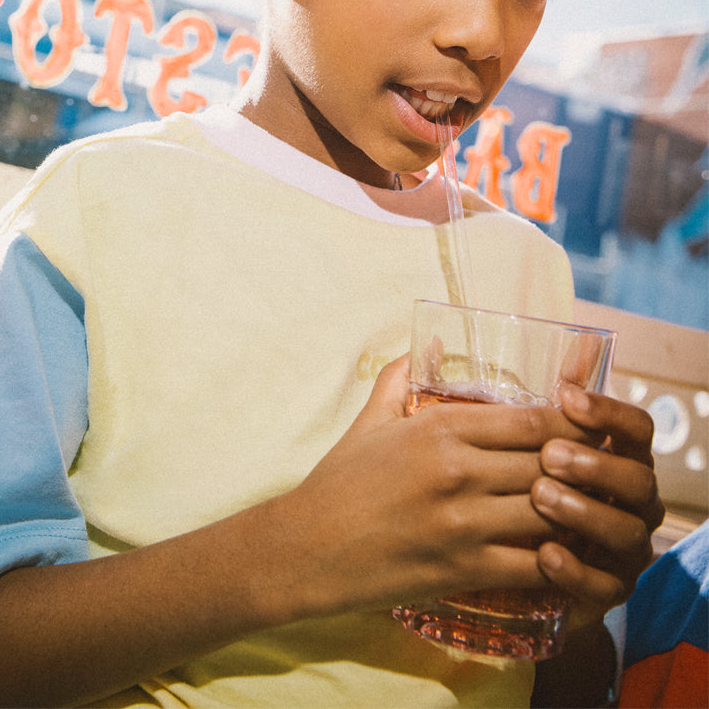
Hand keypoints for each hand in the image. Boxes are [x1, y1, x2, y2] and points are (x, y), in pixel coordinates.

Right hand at [274, 356, 599, 616]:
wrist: (307, 549)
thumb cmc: (339, 481)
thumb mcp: (370, 420)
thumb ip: (403, 377)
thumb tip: (430, 340)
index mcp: (440, 428)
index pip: (532, 418)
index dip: (571, 424)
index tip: (589, 428)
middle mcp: (458, 470)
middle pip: (550, 463)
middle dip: (582, 469)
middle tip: (601, 473)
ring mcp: (463, 522)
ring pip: (551, 512)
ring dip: (575, 514)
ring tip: (591, 513)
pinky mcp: (464, 568)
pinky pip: (534, 565)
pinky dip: (559, 563)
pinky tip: (567, 557)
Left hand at [531, 385, 663, 626]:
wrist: (515, 562)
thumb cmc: (522, 485)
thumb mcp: (521, 442)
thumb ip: (540, 400)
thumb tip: (567, 343)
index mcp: (620, 457)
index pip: (637, 428)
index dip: (608, 411)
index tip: (567, 397)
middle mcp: (634, 502)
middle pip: (639, 479)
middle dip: (596, 465)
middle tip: (549, 456)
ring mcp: (626, 549)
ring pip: (627, 532)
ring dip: (585, 513)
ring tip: (540, 497)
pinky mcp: (608, 592)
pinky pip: (607, 587)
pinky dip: (578, 572)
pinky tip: (545, 555)